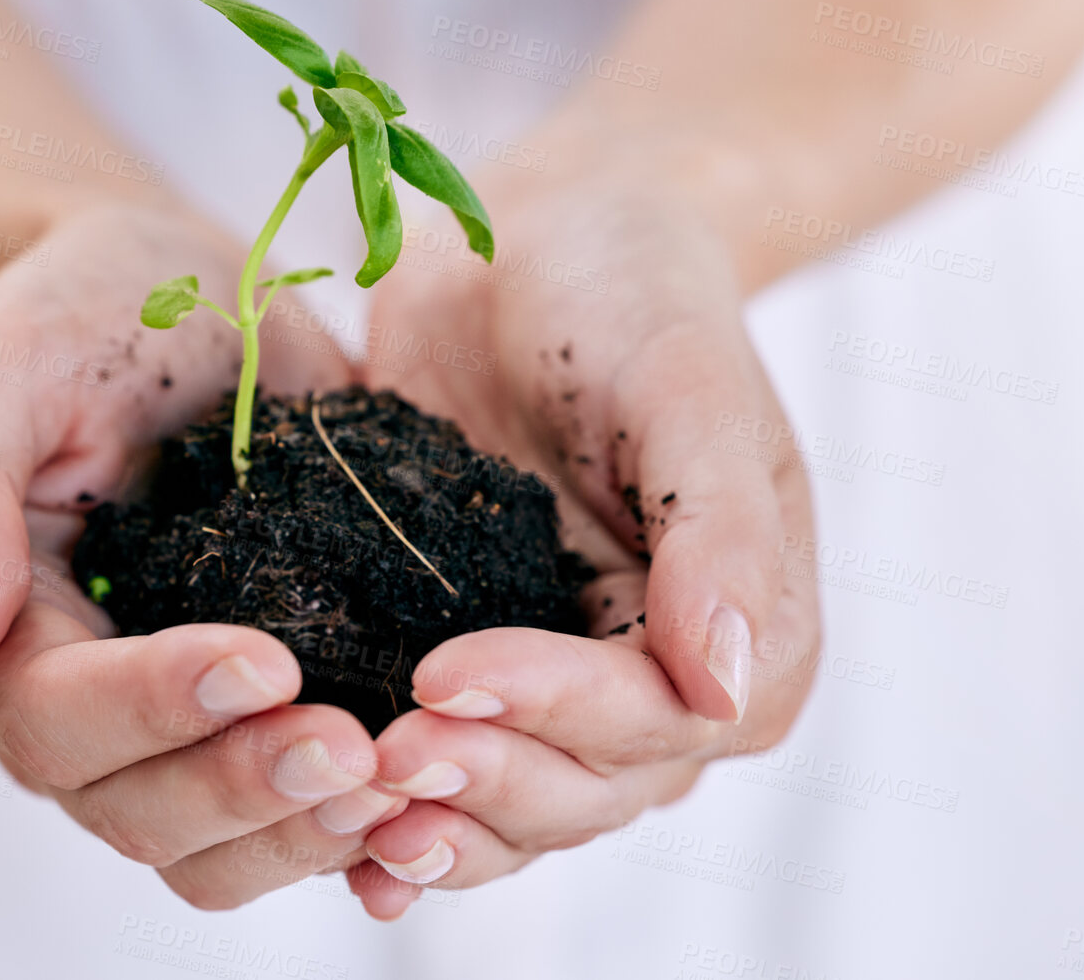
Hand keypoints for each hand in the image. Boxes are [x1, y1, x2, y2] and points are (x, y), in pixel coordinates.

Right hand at [0, 201, 404, 908]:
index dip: (155, 705)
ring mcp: (167, 717)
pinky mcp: (257, 708)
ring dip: (299, 827)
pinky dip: (342, 819)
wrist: (187, 293)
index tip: (265, 662)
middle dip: (242, 786)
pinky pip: (282, 810)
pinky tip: (418, 788)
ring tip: (397, 780)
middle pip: (133, 807)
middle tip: (356, 749)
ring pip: (207, 844)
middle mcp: (70, 700)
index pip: (54, 713)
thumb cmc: (81, 311)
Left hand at [344, 156, 818, 917]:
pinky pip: (447, 759)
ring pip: (513, 802)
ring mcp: (564, 681)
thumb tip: (724, 682)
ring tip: (344, 818)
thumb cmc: (637, 297)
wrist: (542, 246)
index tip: (442, 680)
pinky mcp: (473, 656)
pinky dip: (398, 805)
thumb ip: (718, 533)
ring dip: (437, 823)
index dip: (550, 712)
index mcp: (748, 634)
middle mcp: (663, 683)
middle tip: (377, 764)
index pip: (654, 716)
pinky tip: (335, 837)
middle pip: (581, 786)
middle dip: (482, 782)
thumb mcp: (689, 389)